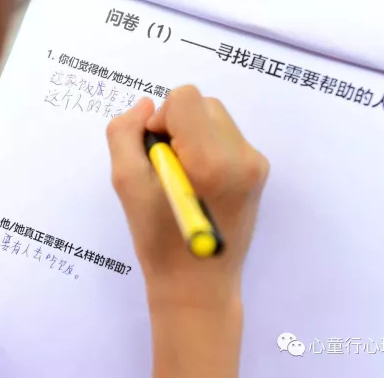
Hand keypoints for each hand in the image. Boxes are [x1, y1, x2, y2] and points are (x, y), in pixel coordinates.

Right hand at [106, 86, 267, 308]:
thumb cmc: (156, 239)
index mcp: (210, 160)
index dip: (161, 120)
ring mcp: (256, 163)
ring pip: (215, 116)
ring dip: (192, 135)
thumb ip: (124, 134)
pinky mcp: (259, 171)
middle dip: (177, 125)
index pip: (185, 98)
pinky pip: (227, 136)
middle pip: (202, 104)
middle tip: (165, 166)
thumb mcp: (126, 184)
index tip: (155, 152)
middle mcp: (242, 156)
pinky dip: (207, 147)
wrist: (197, 285)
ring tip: (182, 175)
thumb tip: (145, 105)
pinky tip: (199, 182)